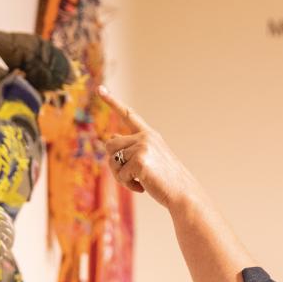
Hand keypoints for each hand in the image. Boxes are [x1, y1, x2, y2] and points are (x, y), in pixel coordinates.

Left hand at [99, 86, 200, 210]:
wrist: (183, 193)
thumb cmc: (166, 179)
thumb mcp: (148, 158)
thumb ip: (130, 147)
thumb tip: (109, 137)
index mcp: (149, 135)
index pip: (128, 115)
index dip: (112, 102)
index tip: (100, 88)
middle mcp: (145, 137)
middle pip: (110, 145)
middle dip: (114, 162)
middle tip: (128, 175)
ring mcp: (143, 148)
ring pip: (112, 161)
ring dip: (120, 176)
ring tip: (138, 181)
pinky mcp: (139, 161)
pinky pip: (120, 175)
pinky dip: (128, 185)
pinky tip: (142, 187)